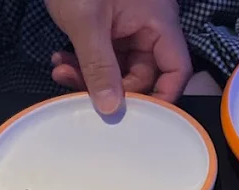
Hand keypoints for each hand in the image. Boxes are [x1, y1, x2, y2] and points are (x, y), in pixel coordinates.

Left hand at [46, 0, 192, 115]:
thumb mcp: (86, 23)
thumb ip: (99, 67)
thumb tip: (111, 108)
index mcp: (157, 22)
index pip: (176, 70)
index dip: (164, 96)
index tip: (141, 117)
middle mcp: (147, 26)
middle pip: (144, 74)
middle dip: (112, 87)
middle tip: (82, 91)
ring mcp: (127, 26)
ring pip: (119, 68)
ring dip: (91, 76)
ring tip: (62, 71)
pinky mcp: (107, 26)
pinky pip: (103, 56)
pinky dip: (83, 63)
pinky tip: (61, 59)